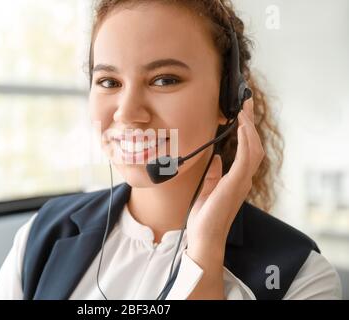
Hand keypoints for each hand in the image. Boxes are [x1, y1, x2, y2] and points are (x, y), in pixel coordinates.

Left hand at [186, 97, 264, 272]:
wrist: (203, 237)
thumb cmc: (205, 217)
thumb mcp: (208, 189)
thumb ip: (214, 174)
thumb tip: (216, 159)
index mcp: (237, 179)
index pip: (247, 150)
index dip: (247, 131)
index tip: (241, 113)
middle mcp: (243, 179)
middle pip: (254, 145)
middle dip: (250, 123)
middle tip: (245, 103)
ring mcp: (242, 181)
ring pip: (254, 148)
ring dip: (249, 127)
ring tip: (243, 109)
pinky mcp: (236, 184)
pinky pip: (246, 157)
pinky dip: (245, 139)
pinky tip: (241, 125)